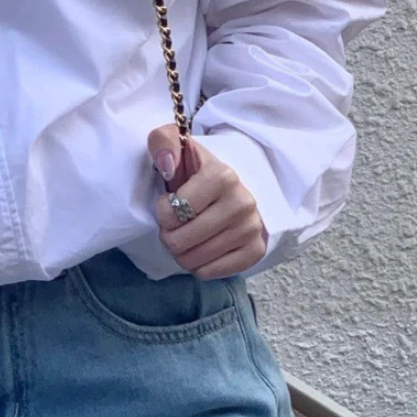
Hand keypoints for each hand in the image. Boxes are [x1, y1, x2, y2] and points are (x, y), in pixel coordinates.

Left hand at [147, 124, 268, 278]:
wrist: (232, 188)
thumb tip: (166, 165)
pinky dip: (199, 265)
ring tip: (188, 235)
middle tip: (176, 224)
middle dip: (169, 236)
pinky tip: (203, 247)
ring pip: (192, 261)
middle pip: (179, 243)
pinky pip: (209, 273)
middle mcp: (242, 203)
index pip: (171, 212)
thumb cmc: (197, 172)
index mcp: (223, 176)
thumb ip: (163, 143)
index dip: (162, 213)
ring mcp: (251, 229)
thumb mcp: (178, 147)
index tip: (170, 202)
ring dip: (182, 252)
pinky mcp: (255, 251)